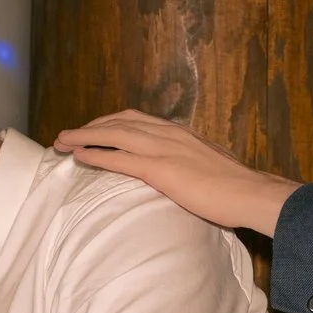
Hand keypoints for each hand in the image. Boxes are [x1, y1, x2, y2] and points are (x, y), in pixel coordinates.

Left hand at [52, 110, 299, 234]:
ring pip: (114, 135)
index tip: (93, 128)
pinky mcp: (159, 169)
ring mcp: (163, 149)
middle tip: (67, 134)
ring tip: (62, 143)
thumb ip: (192, 163)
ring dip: (84, 137)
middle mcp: (168, 133)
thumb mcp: (210, 165)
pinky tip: (79, 157)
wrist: (250, 193)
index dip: (111, 122)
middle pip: (119, 121)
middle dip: (90, 126)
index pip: (137, 119)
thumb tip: (186, 171)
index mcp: (180, 132)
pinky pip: (118, 159)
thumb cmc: (236, 187)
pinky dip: (95, 156)